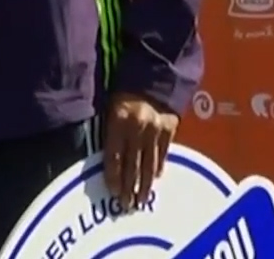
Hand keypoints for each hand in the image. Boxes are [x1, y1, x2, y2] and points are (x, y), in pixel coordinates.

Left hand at [102, 92, 178, 206]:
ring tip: (141, 199)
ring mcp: (156, 128)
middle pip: (133, 163)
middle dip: (129, 186)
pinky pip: (164, 151)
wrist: (155, 68)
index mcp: (119, 119)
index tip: (112, 192)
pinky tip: (156, 178)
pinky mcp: (170, 127)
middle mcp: (138, 127)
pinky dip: (159, 166)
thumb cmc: (125, 84)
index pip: (114, 154)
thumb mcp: (109, 102)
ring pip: (149, 162)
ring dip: (145, 183)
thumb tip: (102, 150)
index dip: (113, 175)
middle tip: (126, 205)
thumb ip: (108, 126)